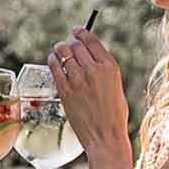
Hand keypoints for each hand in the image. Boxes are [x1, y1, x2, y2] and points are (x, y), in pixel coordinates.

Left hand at [48, 28, 129, 160]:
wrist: (105, 137)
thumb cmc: (114, 114)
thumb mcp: (116, 86)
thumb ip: (103, 70)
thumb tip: (87, 56)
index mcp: (110, 67)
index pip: (91, 40)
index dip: (81, 32)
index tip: (76, 31)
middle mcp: (94, 70)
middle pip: (75, 44)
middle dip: (69, 42)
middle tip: (67, 45)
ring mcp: (78, 80)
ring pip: (62, 52)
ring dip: (59, 49)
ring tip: (58, 51)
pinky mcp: (65, 90)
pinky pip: (54, 67)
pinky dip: (52, 61)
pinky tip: (53, 61)